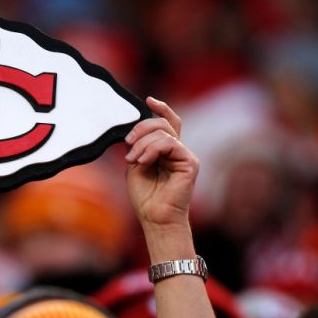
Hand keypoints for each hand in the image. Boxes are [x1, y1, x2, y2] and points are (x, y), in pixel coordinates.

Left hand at [125, 98, 197, 229]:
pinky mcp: (190, 162)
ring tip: (133, 160)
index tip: (148, 100)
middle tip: (128, 144)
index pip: (168, 122)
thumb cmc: (145, 196)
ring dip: (142, 143)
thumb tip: (132, 128)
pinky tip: (143, 161)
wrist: (154, 217)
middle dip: (140, 129)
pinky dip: (152, 149)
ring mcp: (185, 155)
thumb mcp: (135, 165)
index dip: (160, 108)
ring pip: (163, 132)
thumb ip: (137, 146)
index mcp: (165, 150)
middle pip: (162, 123)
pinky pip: (170, 143)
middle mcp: (178, 150)